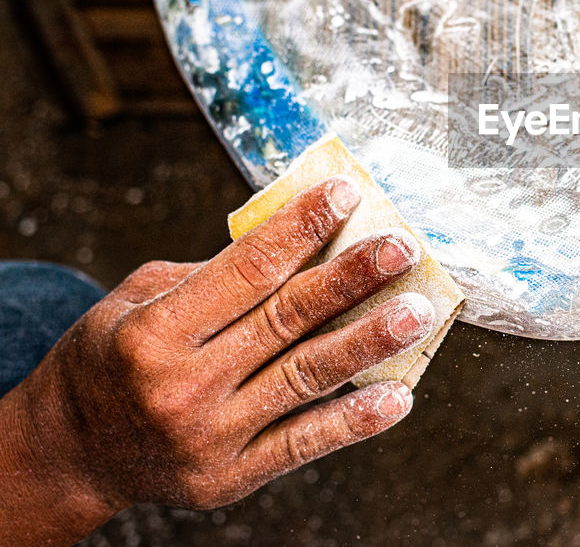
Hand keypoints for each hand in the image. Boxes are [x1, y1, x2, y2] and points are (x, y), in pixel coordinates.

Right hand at [0, 177, 434, 544]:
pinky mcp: (231, 477)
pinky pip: (305, 443)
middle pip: (286, 319)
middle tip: (402, 247)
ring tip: (417, 312)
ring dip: (369, 341)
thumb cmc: (113, 358)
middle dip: (351, 278)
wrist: (72, 451)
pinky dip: (356, 420)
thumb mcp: (138, 300)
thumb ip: (214, 275)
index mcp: (154, 332)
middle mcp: (182, 386)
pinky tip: (399, 396)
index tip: (346, 193)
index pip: (246, 270)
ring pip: (306, 378)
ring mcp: (209, 437)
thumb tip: (301, 238)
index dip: (302, 227)